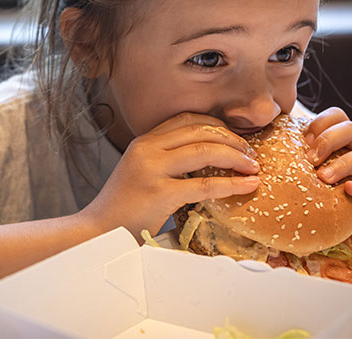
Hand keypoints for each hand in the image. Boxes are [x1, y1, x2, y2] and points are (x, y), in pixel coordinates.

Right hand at [81, 112, 260, 240]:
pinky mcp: (159, 194)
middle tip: (250, 152)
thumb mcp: (140, 172)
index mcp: (144, 141)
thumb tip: (204, 159)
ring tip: (252, 166)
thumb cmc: (122, 208)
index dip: (216, 124)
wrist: (98, 232)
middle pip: (199, 130)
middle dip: (232, 138)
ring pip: (204, 151)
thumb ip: (165, 160)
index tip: (234, 137)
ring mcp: (152, 170)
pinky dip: (231, 184)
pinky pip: (204, 185)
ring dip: (235, 156)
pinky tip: (247, 185)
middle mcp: (147, 149)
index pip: (186, 119)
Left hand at [303, 107, 351, 224]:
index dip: (319, 123)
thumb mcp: (341, 171)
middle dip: (327, 141)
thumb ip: (320, 162)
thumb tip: (281, 159)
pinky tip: (349, 189)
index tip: (302, 141)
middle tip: (309, 160)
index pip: (338, 117)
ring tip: (323, 178)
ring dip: (342, 164)